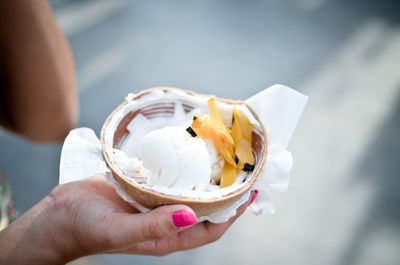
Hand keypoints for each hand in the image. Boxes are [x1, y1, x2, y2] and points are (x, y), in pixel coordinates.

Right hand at [0, 175, 255, 263]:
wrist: (57, 215)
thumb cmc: (85, 228)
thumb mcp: (119, 230)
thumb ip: (154, 226)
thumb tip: (190, 217)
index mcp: (166, 236)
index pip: (210, 228)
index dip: (232, 213)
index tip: (249, 193)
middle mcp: (164, 219)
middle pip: (204, 207)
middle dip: (225, 192)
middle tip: (241, 168)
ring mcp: (154, 202)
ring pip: (187, 189)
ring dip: (205, 177)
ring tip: (221, 156)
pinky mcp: (142, 186)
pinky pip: (167, 175)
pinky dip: (180, 165)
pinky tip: (187, 150)